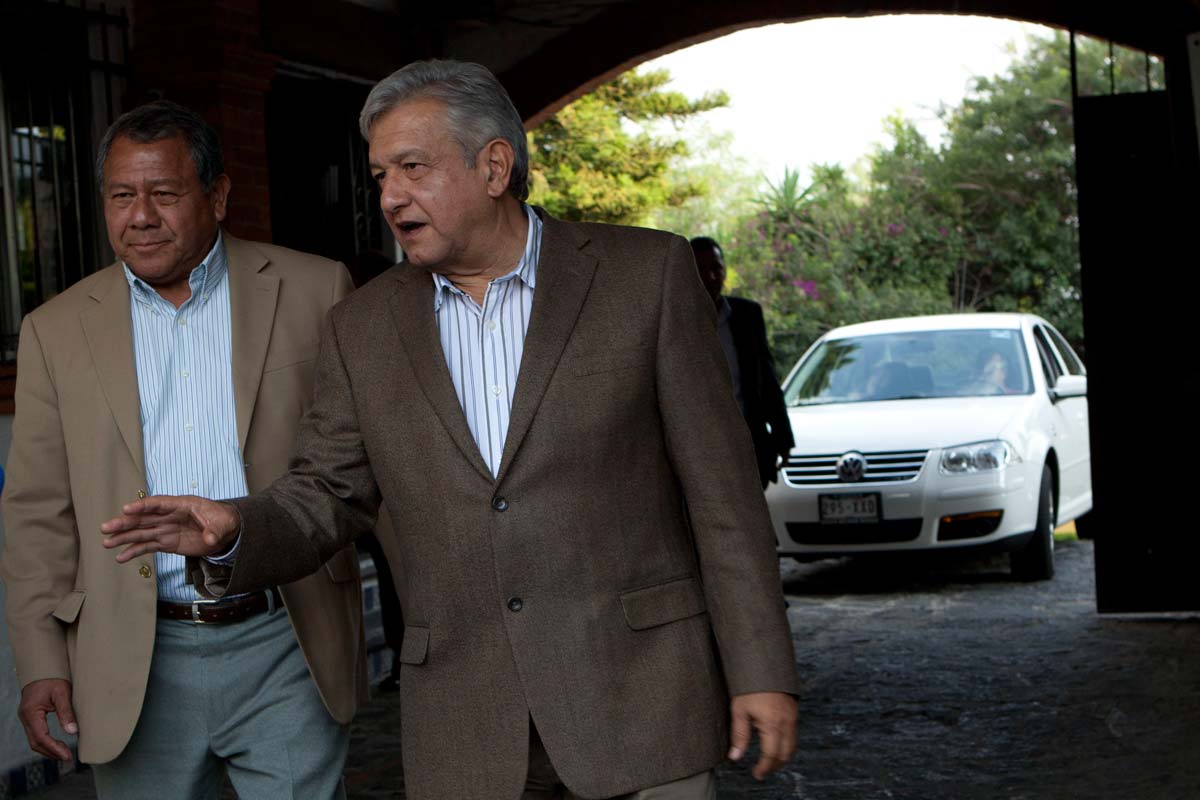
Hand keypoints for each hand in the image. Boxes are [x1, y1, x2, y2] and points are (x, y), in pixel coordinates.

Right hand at [18, 679, 77, 761]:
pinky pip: (36, 734)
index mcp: (31, 712)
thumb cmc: (53, 678)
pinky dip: (46, 742)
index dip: (54, 748)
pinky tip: (57, 744)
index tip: (67, 755)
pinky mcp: (30, 717)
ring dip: (48, 749)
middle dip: (51, 752)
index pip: (41, 737)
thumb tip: (73, 732)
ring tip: (64, 753)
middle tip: (67, 757)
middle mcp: (26, 717)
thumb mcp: (63, 693)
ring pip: (34, 740)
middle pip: (35, 743)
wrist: (42, 667)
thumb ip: (67, 712)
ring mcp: (26, 718)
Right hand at [101, 495, 239, 562]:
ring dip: (123, 537)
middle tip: (106, 528)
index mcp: (181, 505)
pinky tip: (120, 557)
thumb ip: (215, 531)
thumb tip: (210, 539)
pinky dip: (134, 552)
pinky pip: (147, 546)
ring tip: (106, 543)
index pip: (158, 503)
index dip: (142, 506)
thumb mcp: (222, 524)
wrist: (224, 531)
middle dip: (124, 523)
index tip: (126, 510)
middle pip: (143, 518)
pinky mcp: (166, 543)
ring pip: (141, 533)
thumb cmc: (222, 520)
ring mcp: (165, 530)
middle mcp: (168, 516)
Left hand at [728, 691, 797, 779]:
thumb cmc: (749, 687)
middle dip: (774, 766)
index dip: (764, 768)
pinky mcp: (794, 713)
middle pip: (785, 755)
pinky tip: (775, 746)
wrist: (764, 665)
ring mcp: (793, 718)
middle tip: (762, 771)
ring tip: (768, 762)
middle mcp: (786, 723)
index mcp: (772, 724)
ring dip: (782, 758)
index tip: (756, 774)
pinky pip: (794, 736)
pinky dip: (786, 746)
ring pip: (792, 747)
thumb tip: (735, 757)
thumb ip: (739, 736)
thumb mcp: (739, 710)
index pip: (771, 755)